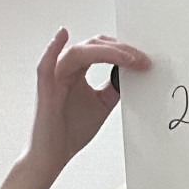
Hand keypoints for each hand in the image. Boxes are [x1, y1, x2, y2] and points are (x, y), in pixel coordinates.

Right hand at [23, 28, 151, 178]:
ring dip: (104, 52)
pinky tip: (63, 36)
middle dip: (119, 50)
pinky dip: (52, 48)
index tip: (143, 60)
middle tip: (140, 58)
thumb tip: (131, 75)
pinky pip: (46, 64)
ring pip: (78, 53)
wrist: (54, 153)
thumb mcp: (102, 105)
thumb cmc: (71, 130)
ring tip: (126, 57)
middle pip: (93, 46)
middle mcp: (67, 69)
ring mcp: (55, 76)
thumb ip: (114, 88)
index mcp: (79, 71)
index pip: (102, 50)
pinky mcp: (45, 88)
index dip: (123, 51)